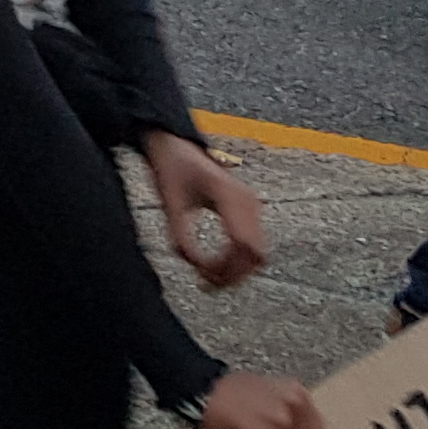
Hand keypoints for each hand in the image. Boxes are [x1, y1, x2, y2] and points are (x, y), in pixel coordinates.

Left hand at [144, 132, 267, 290]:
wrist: (175, 144)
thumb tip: (194, 266)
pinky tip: (215, 267)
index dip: (228, 268)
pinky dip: (238, 260)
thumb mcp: (169, 202)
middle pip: (256, 254)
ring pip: (258, 253)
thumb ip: (180, 236)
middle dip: (234, 274)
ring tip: (207, 279)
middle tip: (205, 285)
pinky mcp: (249, 211)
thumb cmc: (170, 168)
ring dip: (237, 270)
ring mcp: (252, 206)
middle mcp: (247, 200)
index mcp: (228, 194)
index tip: (203, 278)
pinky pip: (252, 245)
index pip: (243, 243)